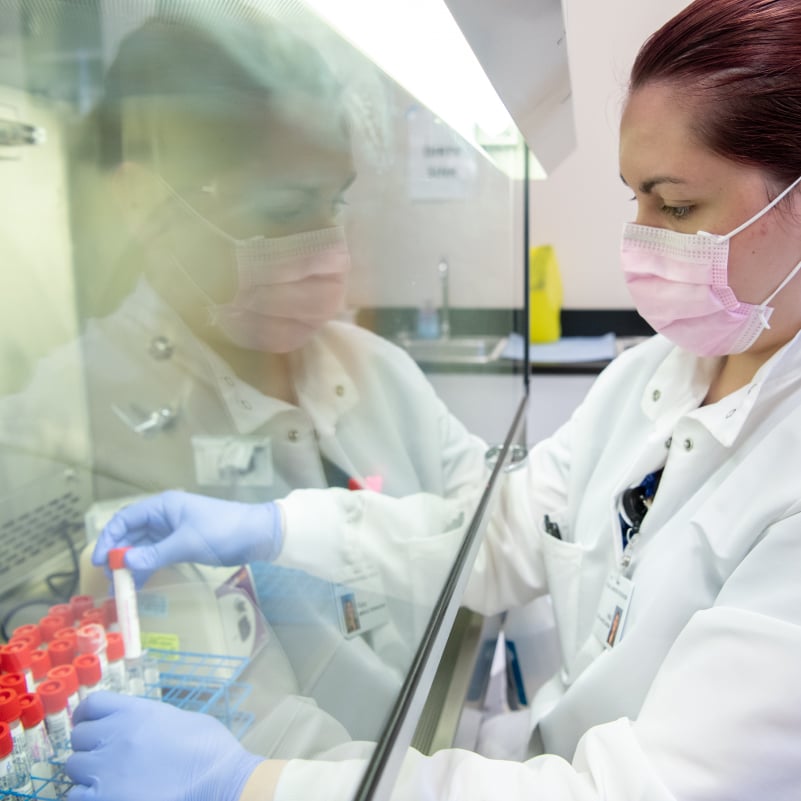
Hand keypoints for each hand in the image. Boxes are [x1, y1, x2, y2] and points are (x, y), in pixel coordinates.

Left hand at [66, 692, 263, 800]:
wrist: (219, 779)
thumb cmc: (209, 748)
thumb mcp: (179, 718)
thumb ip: (149, 720)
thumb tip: (138, 729)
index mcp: (135, 711)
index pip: (92, 704)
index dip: (87, 715)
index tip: (90, 724)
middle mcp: (115, 735)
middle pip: (78, 737)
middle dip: (90, 746)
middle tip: (106, 756)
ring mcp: (107, 769)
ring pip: (73, 767)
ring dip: (87, 773)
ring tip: (108, 780)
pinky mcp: (104, 799)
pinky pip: (76, 796)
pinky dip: (87, 796)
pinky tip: (107, 796)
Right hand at [92, 490, 282, 586]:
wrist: (257, 533)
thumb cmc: (223, 530)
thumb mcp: (187, 543)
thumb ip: (155, 554)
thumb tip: (124, 562)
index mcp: (163, 506)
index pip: (125, 519)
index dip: (108, 539)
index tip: (100, 562)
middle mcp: (164, 516)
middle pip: (131, 535)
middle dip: (118, 557)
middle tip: (110, 581)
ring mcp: (172, 530)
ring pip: (142, 547)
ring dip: (130, 565)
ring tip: (121, 588)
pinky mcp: (181, 544)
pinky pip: (156, 555)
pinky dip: (146, 568)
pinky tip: (139, 584)